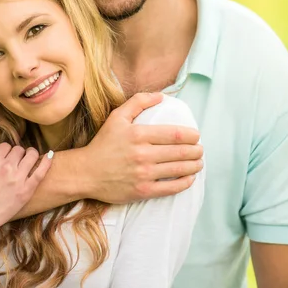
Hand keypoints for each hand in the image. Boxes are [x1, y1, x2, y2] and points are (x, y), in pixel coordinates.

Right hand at [0, 143, 51, 237]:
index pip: (5, 146)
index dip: (5, 151)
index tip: (4, 158)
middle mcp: (7, 165)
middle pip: (18, 150)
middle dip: (17, 153)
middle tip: (16, 160)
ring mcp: (18, 178)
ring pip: (31, 156)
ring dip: (31, 154)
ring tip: (31, 156)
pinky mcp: (27, 190)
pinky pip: (41, 172)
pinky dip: (47, 162)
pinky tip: (50, 155)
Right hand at [83, 92, 203, 202]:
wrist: (86, 172)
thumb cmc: (103, 144)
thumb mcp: (117, 117)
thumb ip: (139, 102)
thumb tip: (161, 96)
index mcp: (138, 134)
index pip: (175, 134)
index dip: (191, 135)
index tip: (196, 136)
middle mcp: (143, 154)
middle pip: (180, 152)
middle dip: (196, 151)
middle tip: (200, 150)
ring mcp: (144, 174)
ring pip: (179, 169)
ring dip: (194, 166)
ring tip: (199, 163)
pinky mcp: (143, 191)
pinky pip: (171, 188)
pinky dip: (184, 183)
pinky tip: (190, 178)